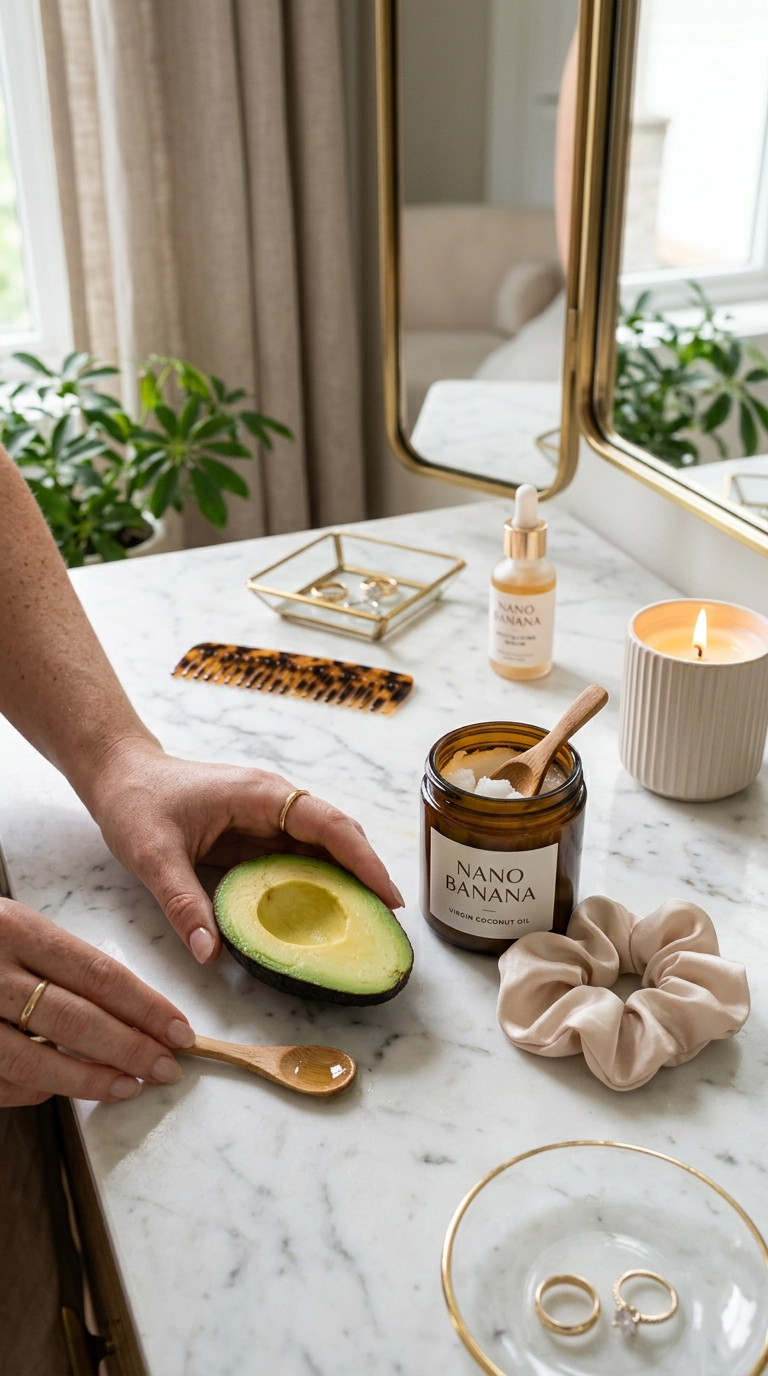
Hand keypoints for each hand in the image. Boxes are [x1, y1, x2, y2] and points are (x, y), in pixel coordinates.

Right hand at [0, 898, 193, 1106]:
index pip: (98, 972)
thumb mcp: (11, 929)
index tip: (180, 1030)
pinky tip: (67, 1092)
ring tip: (129, 1087)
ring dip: (90, 1080)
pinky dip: (35, 1092)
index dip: (146, 1006)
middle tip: (166, 1068)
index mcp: (14, 928)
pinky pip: (0, 1080)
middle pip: (76, 1018)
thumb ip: (57, 964)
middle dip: (129, 1048)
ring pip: (37, 1060)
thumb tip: (126, 1012)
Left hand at [87, 740, 404, 964]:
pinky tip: (325, 915)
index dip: (363, 860)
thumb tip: (208, 953)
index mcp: (260, 795)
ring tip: (367, 923)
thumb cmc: (136, 801)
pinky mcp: (256, 835)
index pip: (328, 825)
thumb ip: (182, 902)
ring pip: (322, 848)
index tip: (388, 896)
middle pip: (337, 835)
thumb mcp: (152, 854)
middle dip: (366, 873)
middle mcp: (273, 803)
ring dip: (346, 880)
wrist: (118, 776)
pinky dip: (317, 883)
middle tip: (387, 921)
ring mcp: (267, 818)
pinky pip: (298, 858)